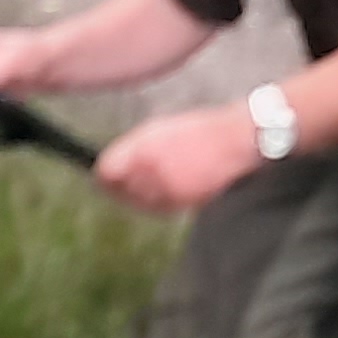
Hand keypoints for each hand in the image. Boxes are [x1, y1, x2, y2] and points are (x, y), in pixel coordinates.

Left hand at [95, 103, 261, 217]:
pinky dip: (156, 203)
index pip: (106, 172)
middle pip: (119, 191)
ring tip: (148, 185)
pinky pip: (157, 208)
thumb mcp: (158, 129)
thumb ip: (131, 149)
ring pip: (137, 202)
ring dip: (137, 196)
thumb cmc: (196, 130)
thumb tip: (108, 168)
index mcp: (142, 148)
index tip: (105, 177)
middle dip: (119, 188)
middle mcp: (150, 170)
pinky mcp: (181, 201)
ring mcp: (166, 188)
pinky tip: (164, 191)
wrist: (233, 141)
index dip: (104, 176)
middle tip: (122, 185)